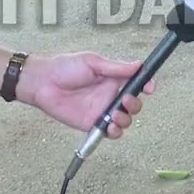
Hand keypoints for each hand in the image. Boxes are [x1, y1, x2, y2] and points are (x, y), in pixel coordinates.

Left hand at [18, 52, 153, 137]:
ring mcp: (102, 110)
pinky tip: (111, 126)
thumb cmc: (65, 67)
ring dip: (126, 119)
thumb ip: (115, 68)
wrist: (43, 82)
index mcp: (112, 78)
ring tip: (116, 114)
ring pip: (125, 119)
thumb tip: (138, 65)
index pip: (136, 83)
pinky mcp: (92, 123)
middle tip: (126, 100)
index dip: (146, 85)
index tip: (150, 87)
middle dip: (135, 104)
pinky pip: (110, 132)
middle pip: (134, 104)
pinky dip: (115, 131)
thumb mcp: (92, 62)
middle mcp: (110, 95)